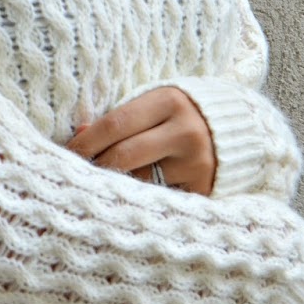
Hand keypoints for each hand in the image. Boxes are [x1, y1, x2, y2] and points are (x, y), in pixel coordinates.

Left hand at [66, 86, 216, 195]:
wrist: (239, 128)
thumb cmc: (179, 113)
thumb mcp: (153, 104)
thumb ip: (119, 117)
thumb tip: (78, 133)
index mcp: (168, 101)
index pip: (115, 124)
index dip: (85, 142)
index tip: (64, 154)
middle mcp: (185, 132)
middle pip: (124, 156)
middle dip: (93, 168)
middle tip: (71, 176)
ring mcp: (196, 163)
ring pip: (138, 182)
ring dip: (114, 186)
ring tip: (96, 188)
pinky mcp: (203, 189)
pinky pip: (159, 199)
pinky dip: (140, 199)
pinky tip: (126, 201)